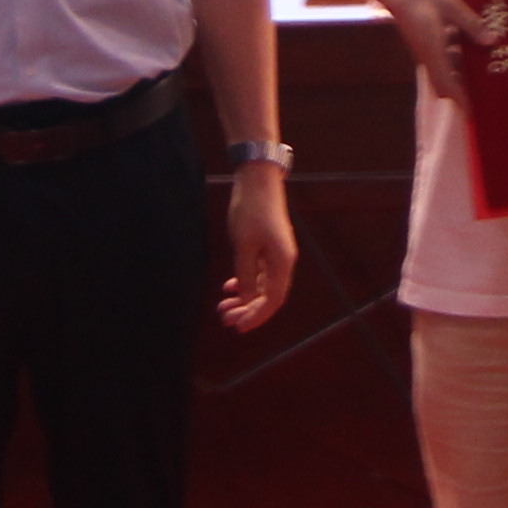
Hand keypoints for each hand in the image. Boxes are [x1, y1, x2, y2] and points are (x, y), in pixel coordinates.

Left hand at [217, 168, 295, 330]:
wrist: (257, 180)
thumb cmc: (250, 210)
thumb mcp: (243, 246)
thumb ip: (246, 276)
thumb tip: (247, 302)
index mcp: (282, 262)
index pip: (273, 300)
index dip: (256, 317)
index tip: (237, 327)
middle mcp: (283, 261)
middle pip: (269, 296)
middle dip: (247, 310)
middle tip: (224, 317)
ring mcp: (277, 254)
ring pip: (263, 286)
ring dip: (245, 298)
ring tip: (224, 305)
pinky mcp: (269, 247)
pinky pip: (260, 274)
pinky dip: (246, 283)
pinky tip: (230, 286)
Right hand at [371, 0, 485, 108]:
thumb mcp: (452, 6)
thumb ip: (471, 25)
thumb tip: (491, 41)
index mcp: (435, 51)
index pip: (447, 84)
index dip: (459, 101)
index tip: (470, 114)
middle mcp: (428, 56)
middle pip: (444, 84)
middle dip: (461, 93)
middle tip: (483, 93)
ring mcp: (424, 52)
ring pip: (442, 73)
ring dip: (459, 76)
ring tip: (482, 71)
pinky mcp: (423, 44)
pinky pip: (440, 61)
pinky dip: (454, 62)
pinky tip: (468, 49)